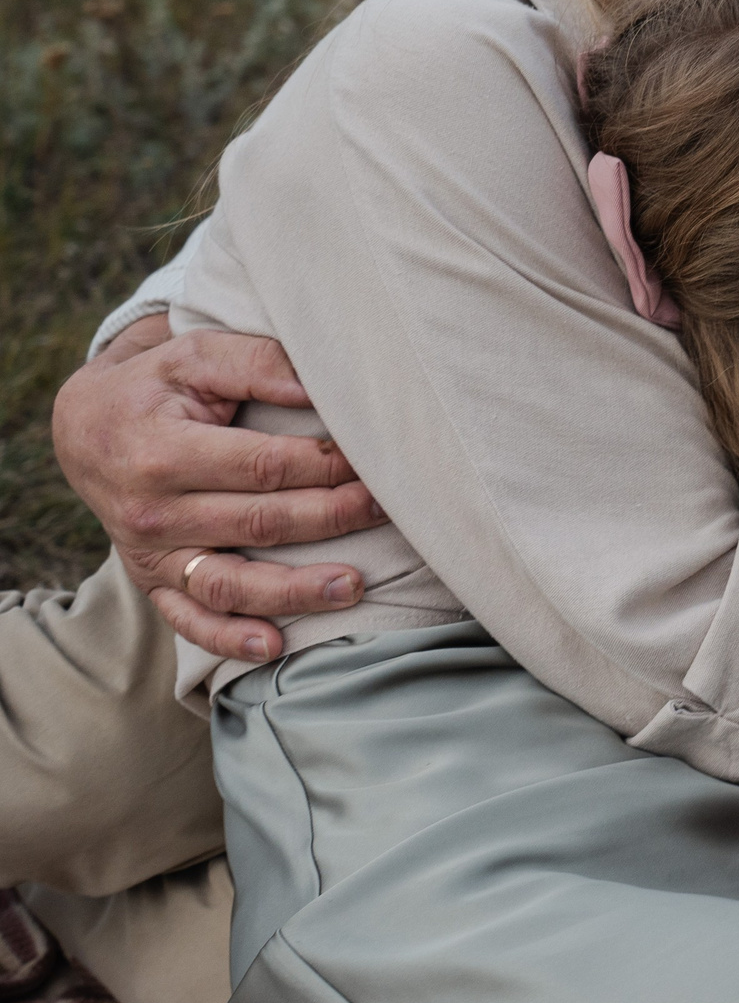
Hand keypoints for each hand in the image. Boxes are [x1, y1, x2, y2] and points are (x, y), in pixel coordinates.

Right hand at [53, 317, 382, 661]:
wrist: (85, 428)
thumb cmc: (157, 385)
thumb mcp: (195, 355)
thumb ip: (257, 364)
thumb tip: (320, 386)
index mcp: (162, 452)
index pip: (262, 466)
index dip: (325, 464)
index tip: (375, 458)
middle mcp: (152, 511)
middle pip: (259, 523)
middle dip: (332, 518)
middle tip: (390, 509)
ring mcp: (150, 553)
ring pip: (229, 584)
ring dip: (295, 592)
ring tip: (354, 587)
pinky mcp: (152, 580)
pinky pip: (189, 619)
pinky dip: (229, 639)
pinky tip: (276, 647)